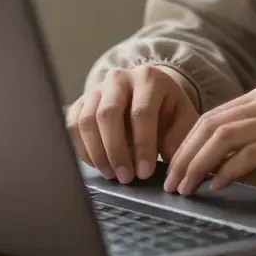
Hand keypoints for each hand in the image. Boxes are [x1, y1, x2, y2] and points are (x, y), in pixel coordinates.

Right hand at [66, 65, 198, 183]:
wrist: (150, 95)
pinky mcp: (81, 101)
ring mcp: (97, 88)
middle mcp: (120, 78)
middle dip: (116, 151)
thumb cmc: (168, 111)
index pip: (141, 112)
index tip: (145, 173)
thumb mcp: (183, 120)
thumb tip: (170, 167)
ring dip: (98, 153)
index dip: (142, 145)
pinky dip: (82, 149)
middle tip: (126, 178)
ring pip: (87, 120)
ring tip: (113, 175)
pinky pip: (72, 125)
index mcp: (149, 78)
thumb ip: (178, 139)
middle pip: (108, 114)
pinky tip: (98, 165)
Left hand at [162, 85, 255, 195]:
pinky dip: (228, 171)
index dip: (186, 142)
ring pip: (224, 137)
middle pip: (211, 124)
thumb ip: (255, 139)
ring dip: (198, 164)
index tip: (172, 168)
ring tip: (186, 188)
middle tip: (170, 182)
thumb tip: (216, 164)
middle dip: (184, 154)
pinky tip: (218, 187)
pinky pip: (250, 154)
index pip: (212, 116)